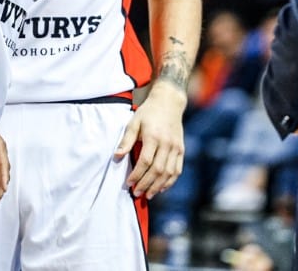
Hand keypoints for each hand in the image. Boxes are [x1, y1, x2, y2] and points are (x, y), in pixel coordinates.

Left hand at [115, 80, 186, 199]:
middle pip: (157, 170)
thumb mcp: (134, 122)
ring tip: (148, 195)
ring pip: (168, 173)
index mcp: (153, 136)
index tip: (129, 183)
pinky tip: (162, 188)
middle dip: (146, 184)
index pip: (145, 162)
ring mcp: (176, 147)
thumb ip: (126, 140)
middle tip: (137, 193)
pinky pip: (177, 170)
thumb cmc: (148, 113)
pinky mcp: (181, 149)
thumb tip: (116, 156)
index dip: (137, 175)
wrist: (169, 102)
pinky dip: (170, 181)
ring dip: (158, 186)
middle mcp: (166, 143)